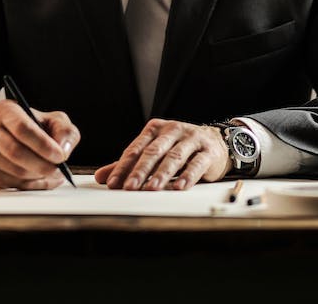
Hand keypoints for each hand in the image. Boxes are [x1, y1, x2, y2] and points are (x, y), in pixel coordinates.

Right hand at [0, 98, 78, 189]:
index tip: (60, 156)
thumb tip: (63, 150)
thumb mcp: (52, 120)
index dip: (43, 145)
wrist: (6, 134)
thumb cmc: (33, 126)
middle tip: (58, 169)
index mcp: (6, 110)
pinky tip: (41, 179)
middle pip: (15, 152)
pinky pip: (11, 184)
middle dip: (41, 165)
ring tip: (52, 173)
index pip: (22, 128)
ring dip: (38, 176)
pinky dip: (31, 185)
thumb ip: (64, 131)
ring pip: (14, 171)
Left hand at [93, 118, 229, 190]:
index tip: (113, 183)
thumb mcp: (154, 152)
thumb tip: (102, 176)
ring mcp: (191, 139)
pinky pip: (196, 164)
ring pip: (174, 157)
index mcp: (155, 129)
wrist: (215, 142)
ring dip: (162, 174)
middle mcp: (173, 130)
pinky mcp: (207, 151)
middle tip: (129, 187)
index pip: (136, 149)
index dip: (123, 166)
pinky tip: (179, 187)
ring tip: (151, 188)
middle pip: (153, 152)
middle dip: (140, 171)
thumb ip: (129, 164)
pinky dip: (187, 176)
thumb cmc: (179, 148)